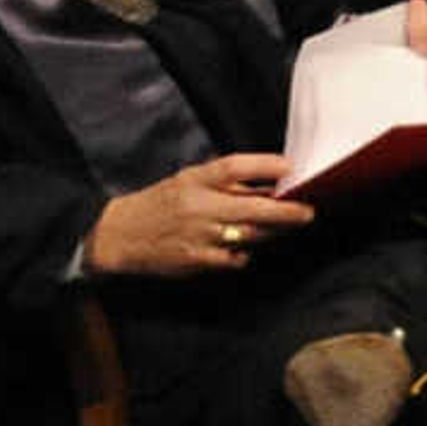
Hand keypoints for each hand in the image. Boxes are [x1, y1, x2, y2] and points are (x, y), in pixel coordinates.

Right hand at [85, 154, 311, 277]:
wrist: (118, 235)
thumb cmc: (160, 205)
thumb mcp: (188, 182)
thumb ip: (227, 184)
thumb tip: (273, 184)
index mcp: (194, 180)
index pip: (234, 167)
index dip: (265, 165)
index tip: (290, 167)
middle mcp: (198, 206)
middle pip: (254, 207)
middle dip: (288, 211)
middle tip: (308, 212)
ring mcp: (199, 235)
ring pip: (252, 235)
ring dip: (273, 233)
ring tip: (283, 228)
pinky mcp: (198, 260)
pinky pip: (237, 258)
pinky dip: (245, 253)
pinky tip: (242, 247)